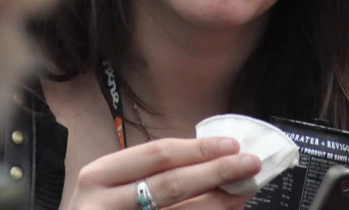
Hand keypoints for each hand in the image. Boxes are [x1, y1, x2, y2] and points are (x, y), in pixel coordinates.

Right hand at [67, 137, 261, 209]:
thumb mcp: (110, 186)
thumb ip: (150, 172)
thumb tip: (211, 159)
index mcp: (98, 175)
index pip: (158, 155)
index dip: (198, 149)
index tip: (232, 144)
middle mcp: (103, 204)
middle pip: (171, 185)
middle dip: (216, 172)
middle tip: (250, 164)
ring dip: (218, 203)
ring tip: (244, 192)